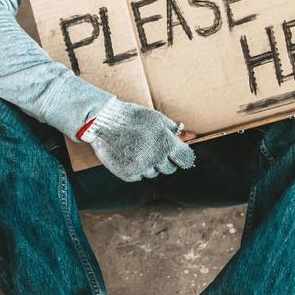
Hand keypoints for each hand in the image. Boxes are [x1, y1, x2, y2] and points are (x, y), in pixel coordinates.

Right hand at [81, 98, 195, 181]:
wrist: (102, 122)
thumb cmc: (132, 117)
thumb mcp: (157, 119)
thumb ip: (175, 130)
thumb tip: (192, 137)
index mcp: (166, 144)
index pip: (185, 160)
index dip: (181, 156)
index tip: (176, 154)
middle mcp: (155, 159)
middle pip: (169, 169)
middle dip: (164, 160)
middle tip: (151, 147)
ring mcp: (141, 168)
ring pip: (153, 173)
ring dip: (150, 165)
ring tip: (138, 149)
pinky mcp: (127, 174)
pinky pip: (139, 176)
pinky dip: (136, 168)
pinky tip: (129, 155)